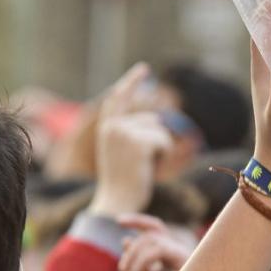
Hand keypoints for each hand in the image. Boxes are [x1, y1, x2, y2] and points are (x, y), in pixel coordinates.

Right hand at [87, 63, 171, 216]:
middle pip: (151, 119)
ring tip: (144, 166)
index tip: (144, 68)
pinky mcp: (137, 142)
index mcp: (106, 128)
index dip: (132, 82)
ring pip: (159, 130)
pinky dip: (163, 154)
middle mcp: (113, 126)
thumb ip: (133, 132)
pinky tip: (150, 167)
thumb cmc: (122, 182)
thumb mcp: (123, 152)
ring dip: (159, 149)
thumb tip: (157, 118)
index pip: (119, 97)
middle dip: (156, 139)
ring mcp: (124, 132)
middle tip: (145, 161)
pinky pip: (163, 140)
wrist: (116, 201)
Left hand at [117, 214, 195, 270]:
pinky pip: (159, 249)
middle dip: (133, 247)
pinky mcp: (186, 260)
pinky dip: (143, 259)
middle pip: (154, 231)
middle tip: (121, 269)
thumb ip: (137, 260)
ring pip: (154, 240)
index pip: (155, 228)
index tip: (118, 221)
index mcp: (171, 252)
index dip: (138, 220)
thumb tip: (125, 239)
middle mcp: (180, 249)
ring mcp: (184, 253)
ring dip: (135, 255)